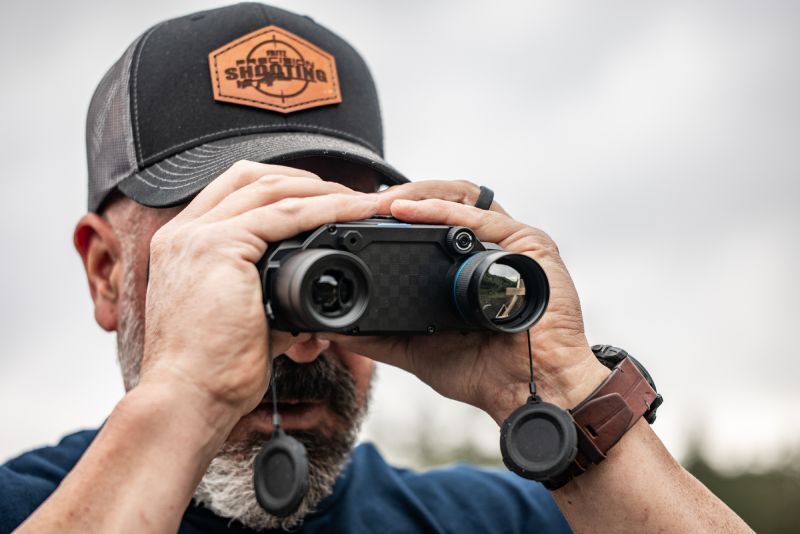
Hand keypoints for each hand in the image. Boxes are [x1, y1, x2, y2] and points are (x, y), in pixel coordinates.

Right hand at [138, 161, 378, 432]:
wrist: (189, 401)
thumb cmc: (213, 372)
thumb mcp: (246, 323)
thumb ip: (273, 303)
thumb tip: (311, 315)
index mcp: (184, 246)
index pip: (236, 192)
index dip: (284, 187)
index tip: (325, 199)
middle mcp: (183, 232)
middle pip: (251, 178)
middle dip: (306, 181)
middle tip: (350, 198)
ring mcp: (197, 235)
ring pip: (270, 188)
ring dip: (322, 190)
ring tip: (362, 202)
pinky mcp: (218, 247)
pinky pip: (284, 214)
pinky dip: (325, 210)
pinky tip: (354, 212)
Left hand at [320, 181, 608, 423]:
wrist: (527, 392)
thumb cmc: (485, 372)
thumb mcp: (419, 349)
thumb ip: (380, 336)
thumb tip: (335, 329)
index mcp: (469, 263)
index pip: (431, 221)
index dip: (395, 215)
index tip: (357, 220)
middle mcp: (491, 245)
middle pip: (445, 199)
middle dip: (403, 196)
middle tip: (364, 204)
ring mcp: (512, 241)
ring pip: (463, 196)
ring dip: (419, 193)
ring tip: (383, 203)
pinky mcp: (531, 244)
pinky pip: (483, 217)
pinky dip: (443, 211)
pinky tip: (410, 212)